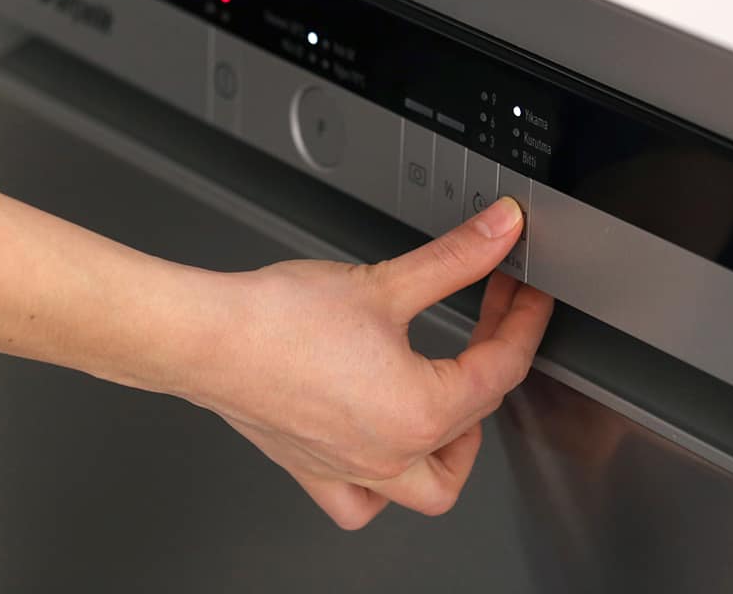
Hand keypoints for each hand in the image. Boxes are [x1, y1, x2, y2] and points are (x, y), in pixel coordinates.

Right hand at [187, 198, 553, 528]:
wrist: (207, 337)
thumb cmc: (278, 320)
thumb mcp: (386, 281)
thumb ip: (456, 257)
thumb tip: (499, 232)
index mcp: (422, 413)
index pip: (501, 368)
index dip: (523, 322)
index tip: (525, 295)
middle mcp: (391, 454)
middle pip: (473, 416)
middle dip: (490, 359)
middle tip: (491, 314)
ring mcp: (352, 469)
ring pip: (430, 486)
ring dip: (455, 447)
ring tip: (457, 400)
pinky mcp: (314, 469)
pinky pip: (362, 502)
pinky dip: (383, 486)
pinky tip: (384, 450)